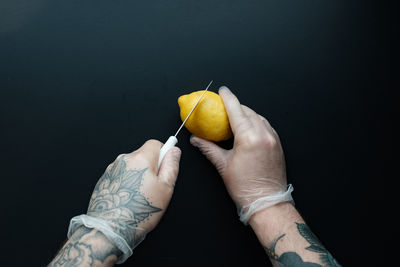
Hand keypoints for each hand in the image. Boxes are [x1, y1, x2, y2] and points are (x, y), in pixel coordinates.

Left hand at [70, 140, 180, 261]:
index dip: (163, 154)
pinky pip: (121, 175)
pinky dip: (126, 182)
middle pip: (143, 154)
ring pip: (131, 165)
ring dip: (137, 175)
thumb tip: (174, 151)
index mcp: (141, 158)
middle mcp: (124, 160)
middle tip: (153, 186)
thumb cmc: (138, 211)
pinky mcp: (105, 179)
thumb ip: (171, 165)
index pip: (155, 143)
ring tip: (139, 195)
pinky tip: (128, 198)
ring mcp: (112, 169)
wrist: (110, 228)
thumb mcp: (165, 188)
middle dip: (150, 166)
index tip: (164, 166)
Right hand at [190, 86, 288, 222]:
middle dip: (236, 106)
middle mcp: (264, 134)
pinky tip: (248, 128)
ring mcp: (273, 139)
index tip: (222, 91)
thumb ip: (209, 148)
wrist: (267, 202)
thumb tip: (197, 140)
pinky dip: (256, 122)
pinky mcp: (278, 144)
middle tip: (224, 106)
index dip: (228, 98)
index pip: (236, 110)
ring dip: (247, 114)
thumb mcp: (223, 165)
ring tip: (235, 118)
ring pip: (258, 117)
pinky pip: (266, 126)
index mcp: (249, 138)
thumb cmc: (246, 188)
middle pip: (248, 111)